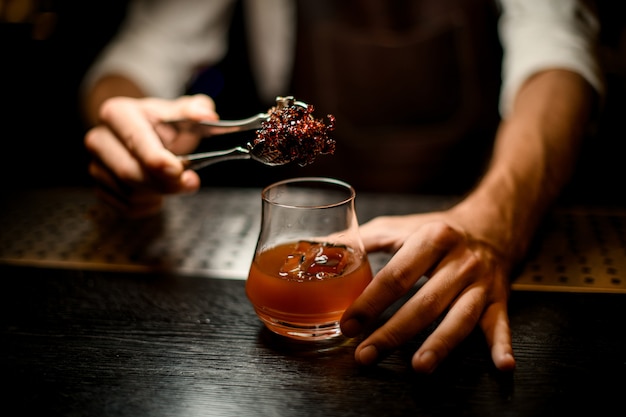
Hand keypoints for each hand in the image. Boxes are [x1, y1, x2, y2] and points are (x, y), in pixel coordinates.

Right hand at [84, 94, 217, 216]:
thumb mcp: (179, 113)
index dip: (157, 160)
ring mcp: (96, 165)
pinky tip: (158, 192)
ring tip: (175, 182)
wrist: (141, 136)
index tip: (178, 171)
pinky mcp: (100, 188)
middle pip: (129, 172)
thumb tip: (207, 115)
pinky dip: (150, 206)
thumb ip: (196, 111)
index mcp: (117, 114)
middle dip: (164, 183)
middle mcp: (99, 139)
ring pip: (130, 194)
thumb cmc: (161, 125)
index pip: (135, 141)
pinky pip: (127, 208)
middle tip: (190, 182)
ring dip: (160, 194)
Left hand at [340, 210, 516, 372]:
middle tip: (367, 354)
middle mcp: (460, 262)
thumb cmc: (437, 231)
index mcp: (433, 238)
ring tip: (420, 367)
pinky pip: (500, 325)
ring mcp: (481, 283)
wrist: (490, 227)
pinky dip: (502, 346)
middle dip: (394, 332)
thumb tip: (321, 247)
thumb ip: (362, 239)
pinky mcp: (499, 300)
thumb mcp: (400, 227)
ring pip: (461, 317)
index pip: (397, 275)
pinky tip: (502, 365)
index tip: (349, 325)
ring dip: (441, 344)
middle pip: (425, 302)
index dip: (370, 302)